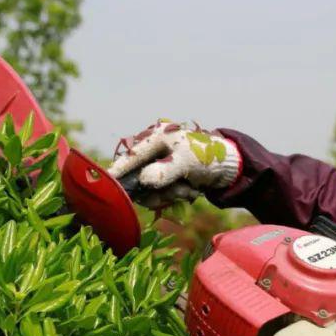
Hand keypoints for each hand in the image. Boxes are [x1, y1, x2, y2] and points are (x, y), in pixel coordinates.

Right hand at [108, 120, 240, 207]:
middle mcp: (154, 152)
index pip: (131, 156)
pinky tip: (191, 190)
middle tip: (180, 191)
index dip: (118, 170)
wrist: (229, 168)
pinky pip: (161, 195)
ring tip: (189, 189)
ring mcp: (159, 167)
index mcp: (156, 138)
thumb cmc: (208, 156)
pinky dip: (176, 196)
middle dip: (160, 189)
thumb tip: (144, 180)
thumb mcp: (187, 162)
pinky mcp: (166, 180)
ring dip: (171, 194)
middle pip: (138, 178)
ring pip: (150, 190)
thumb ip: (166, 170)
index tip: (107, 182)